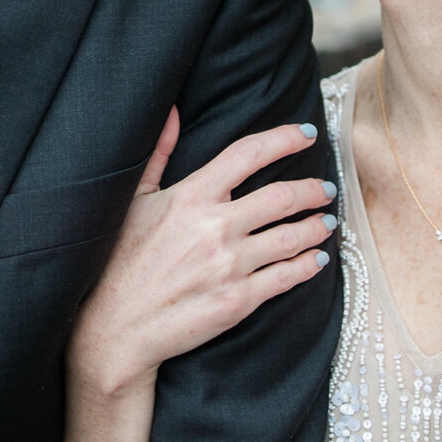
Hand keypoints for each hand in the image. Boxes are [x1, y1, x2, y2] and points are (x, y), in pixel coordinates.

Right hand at [70, 111, 336, 394]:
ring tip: (327, 221)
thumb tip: (172, 112)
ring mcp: (230, 265)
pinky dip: (309, 265)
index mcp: (191, 196)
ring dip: (317, 226)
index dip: (285, 139)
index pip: (249, 154)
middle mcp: (215, 227)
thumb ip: (158, 154)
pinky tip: (318, 259)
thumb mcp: (133, 201)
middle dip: (312, 189)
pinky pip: (287, 277)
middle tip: (324, 189)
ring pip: (292, 237)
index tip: (308, 135)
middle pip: (283, 196)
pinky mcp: (239, 301)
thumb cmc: (118, 263)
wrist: (114, 329)